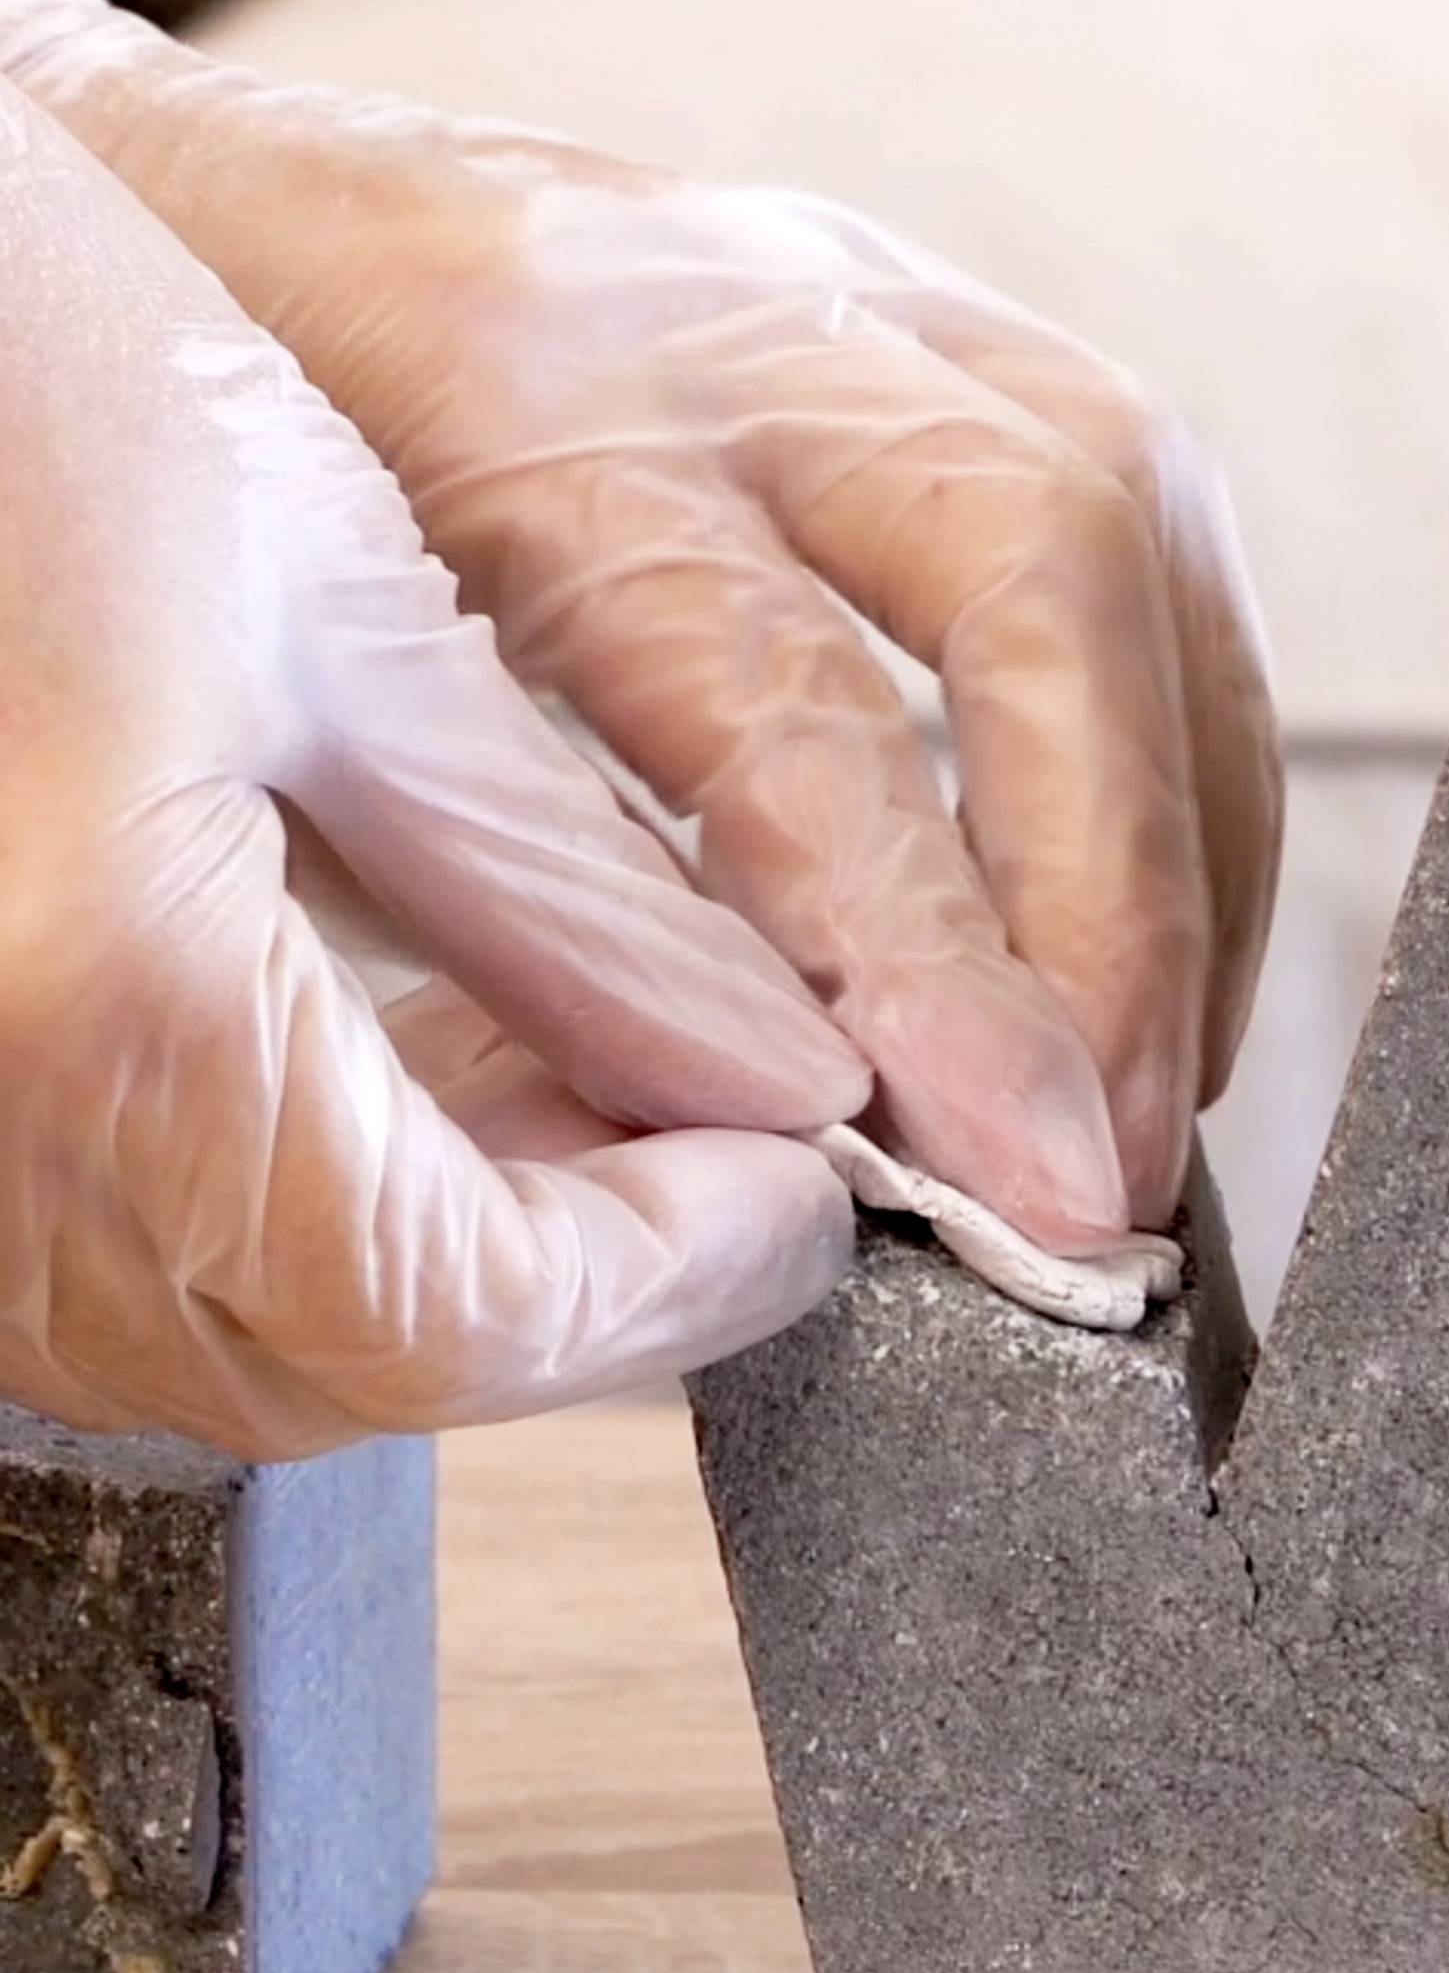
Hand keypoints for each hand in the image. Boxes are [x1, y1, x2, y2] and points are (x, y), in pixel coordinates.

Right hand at [0, 83, 869, 1455]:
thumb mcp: (328, 610)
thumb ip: (572, 897)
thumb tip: (789, 1085)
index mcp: (105, 1014)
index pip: (473, 1311)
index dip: (684, 1273)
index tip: (817, 1177)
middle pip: (362, 1361)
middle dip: (589, 1271)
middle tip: (729, 1123)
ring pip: (245, 1337)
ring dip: (456, 1243)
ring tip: (583, 1063)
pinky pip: (131, 1257)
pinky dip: (307, 1201)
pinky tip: (403, 1052)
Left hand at [9, 4, 1281, 1252]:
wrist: (146, 220)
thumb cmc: (192, 518)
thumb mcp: (305, 724)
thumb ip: (540, 915)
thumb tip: (783, 1161)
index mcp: (502, 407)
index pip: (796, 713)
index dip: (944, 975)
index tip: (1023, 1181)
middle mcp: (708, 314)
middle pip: (1034, 572)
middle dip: (1121, 909)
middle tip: (1112, 1159)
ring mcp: (841, 295)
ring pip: (1130, 531)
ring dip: (1186, 850)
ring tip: (1158, 1088)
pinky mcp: (931, 331)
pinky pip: (1148, 538)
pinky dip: (1184, 766)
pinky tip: (1163, 940)